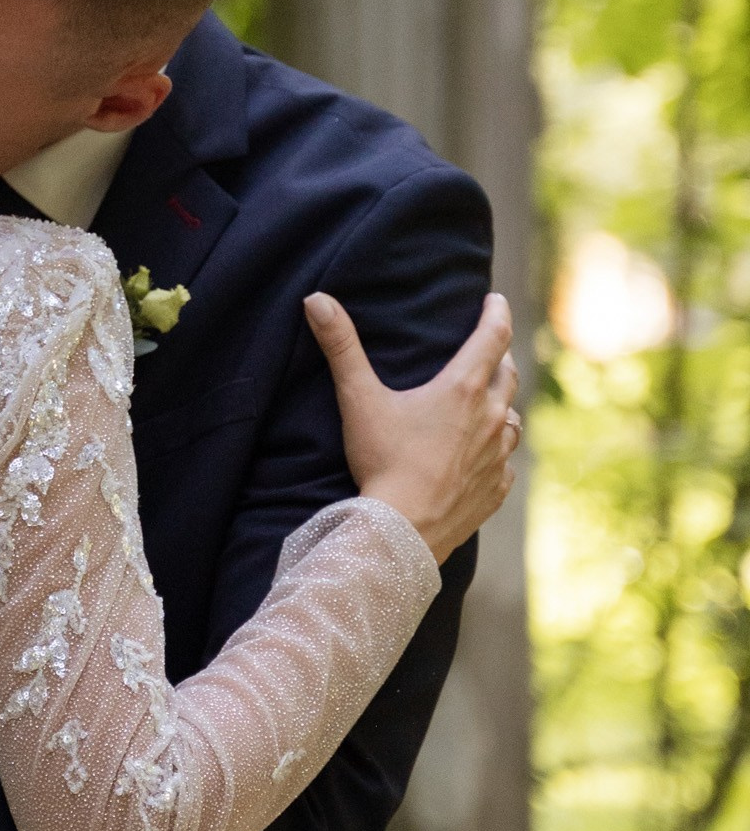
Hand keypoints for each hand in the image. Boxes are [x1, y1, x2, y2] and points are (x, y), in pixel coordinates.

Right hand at [306, 288, 520, 565]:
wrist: (403, 531)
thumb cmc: (382, 462)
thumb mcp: (358, 399)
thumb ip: (340, 346)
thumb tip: (316, 299)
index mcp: (464, 388)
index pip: (494, 336)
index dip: (496, 312)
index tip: (495, 300)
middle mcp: (492, 417)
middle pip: (508, 374)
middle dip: (499, 357)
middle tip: (489, 348)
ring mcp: (498, 455)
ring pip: (513, 418)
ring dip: (503, 404)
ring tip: (490, 402)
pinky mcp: (496, 488)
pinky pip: (506, 462)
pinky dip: (497, 451)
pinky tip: (483, 456)